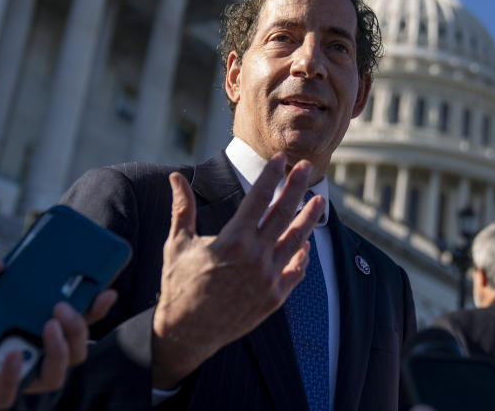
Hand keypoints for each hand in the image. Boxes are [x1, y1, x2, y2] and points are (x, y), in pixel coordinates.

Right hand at [145, 154, 323, 388]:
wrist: (186, 332)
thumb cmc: (179, 285)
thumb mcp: (177, 243)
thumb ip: (182, 208)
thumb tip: (175, 177)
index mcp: (233, 239)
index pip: (258, 198)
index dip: (270, 176)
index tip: (279, 160)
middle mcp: (255, 257)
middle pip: (283, 213)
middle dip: (296, 187)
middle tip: (305, 168)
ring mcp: (268, 278)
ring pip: (296, 241)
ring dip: (309, 218)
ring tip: (319, 201)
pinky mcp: (274, 298)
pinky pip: (295, 272)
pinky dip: (303, 257)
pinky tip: (305, 244)